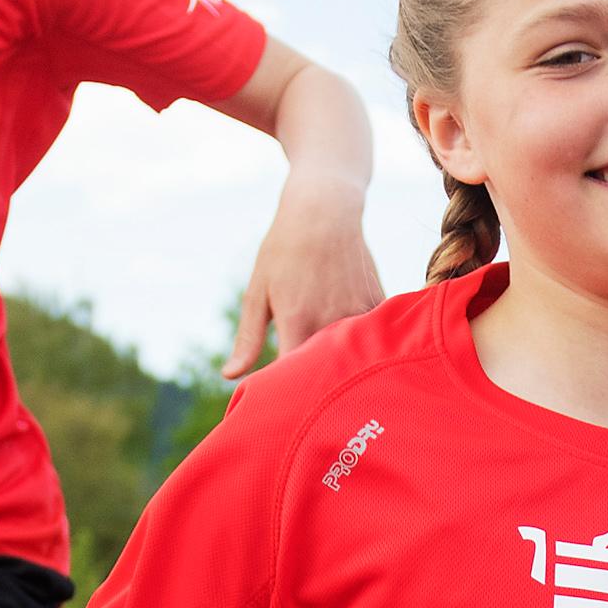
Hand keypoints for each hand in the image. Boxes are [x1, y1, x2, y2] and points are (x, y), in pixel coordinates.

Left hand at [227, 179, 382, 374]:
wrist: (325, 210)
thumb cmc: (284, 249)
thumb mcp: (257, 292)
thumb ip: (248, 339)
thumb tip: (230, 377)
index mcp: (297, 323)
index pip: (293, 378)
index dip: (285, 392)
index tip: (277, 397)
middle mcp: (332, 322)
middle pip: (325, 371)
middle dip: (313, 382)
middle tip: (301, 384)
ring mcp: (359, 314)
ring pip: (350, 356)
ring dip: (338, 363)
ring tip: (326, 359)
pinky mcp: (377, 304)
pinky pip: (370, 337)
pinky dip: (359, 343)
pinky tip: (349, 337)